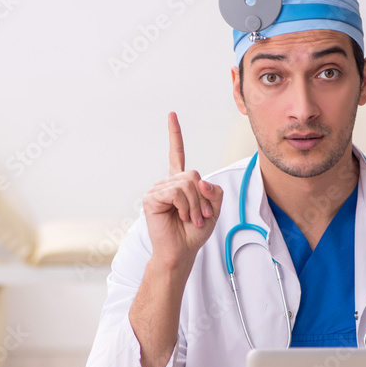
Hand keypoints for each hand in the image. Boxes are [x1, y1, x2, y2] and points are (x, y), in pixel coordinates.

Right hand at [142, 112, 223, 271]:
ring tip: (192, 219)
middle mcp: (167, 183)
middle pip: (193, 175)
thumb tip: (201, 181)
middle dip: (203, 198)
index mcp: (179, 183)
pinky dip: (185, 207)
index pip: (176, 154)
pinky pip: (176, 193)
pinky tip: (181, 217)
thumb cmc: (194, 232)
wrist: (182, 252)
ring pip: (187, 184)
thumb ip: (214, 191)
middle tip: (201, 215)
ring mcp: (158, 190)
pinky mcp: (152, 199)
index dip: (174, 134)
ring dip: (195, 205)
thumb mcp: (214, 209)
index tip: (171, 114)